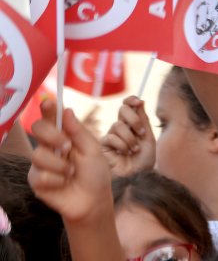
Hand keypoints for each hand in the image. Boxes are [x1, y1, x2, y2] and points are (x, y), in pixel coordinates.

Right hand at [28, 101, 114, 224]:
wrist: (93, 201)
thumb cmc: (95, 174)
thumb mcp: (93, 150)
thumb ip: (79, 132)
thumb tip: (67, 110)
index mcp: (64, 136)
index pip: (52, 118)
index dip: (48, 108)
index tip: (49, 102)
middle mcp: (49, 147)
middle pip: (37, 129)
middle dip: (52, 135)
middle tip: (68, 146)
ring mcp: (41, 164)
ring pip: (38, 155)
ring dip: (59, 164)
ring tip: (71, 172)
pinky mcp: (36, 181)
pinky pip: (39, 175)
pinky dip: (56, 180)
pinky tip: (63, 183)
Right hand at [100, 96, 155, 176]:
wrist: (137, 177)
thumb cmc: (144, 161)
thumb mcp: (147, 138)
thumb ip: (143, 120)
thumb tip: (140, 100)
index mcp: (132, 125)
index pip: (128, 106)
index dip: (131, 100)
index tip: (138, 102)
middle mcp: (120, 129)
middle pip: (122, 110)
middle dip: (134, 120)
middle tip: (141, 133)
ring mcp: (111, 136)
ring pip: (118, 125)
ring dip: (130, 138)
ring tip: (134, 150)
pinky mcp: (102, 146)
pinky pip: (110, 137)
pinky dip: (121, 145)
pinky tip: (124, 154)